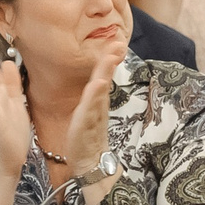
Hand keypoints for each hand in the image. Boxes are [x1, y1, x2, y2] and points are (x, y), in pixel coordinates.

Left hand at [66, 39, 124, 177]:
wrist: (90, 163)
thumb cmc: (87, 137)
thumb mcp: (88, 112)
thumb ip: (93, 96)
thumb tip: (96, 80)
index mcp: (96, 100)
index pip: (102, 75)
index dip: (108, 58)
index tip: (116, 41)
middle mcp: (97, 105)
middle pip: (104, 79)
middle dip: (110, 61)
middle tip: (118, 44)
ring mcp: (93, 115)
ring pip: (99, 91)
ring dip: (104, 73)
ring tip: (109, 59)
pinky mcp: (85, 125)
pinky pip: (90, 109)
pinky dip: (94, 97)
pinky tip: (97, 84)